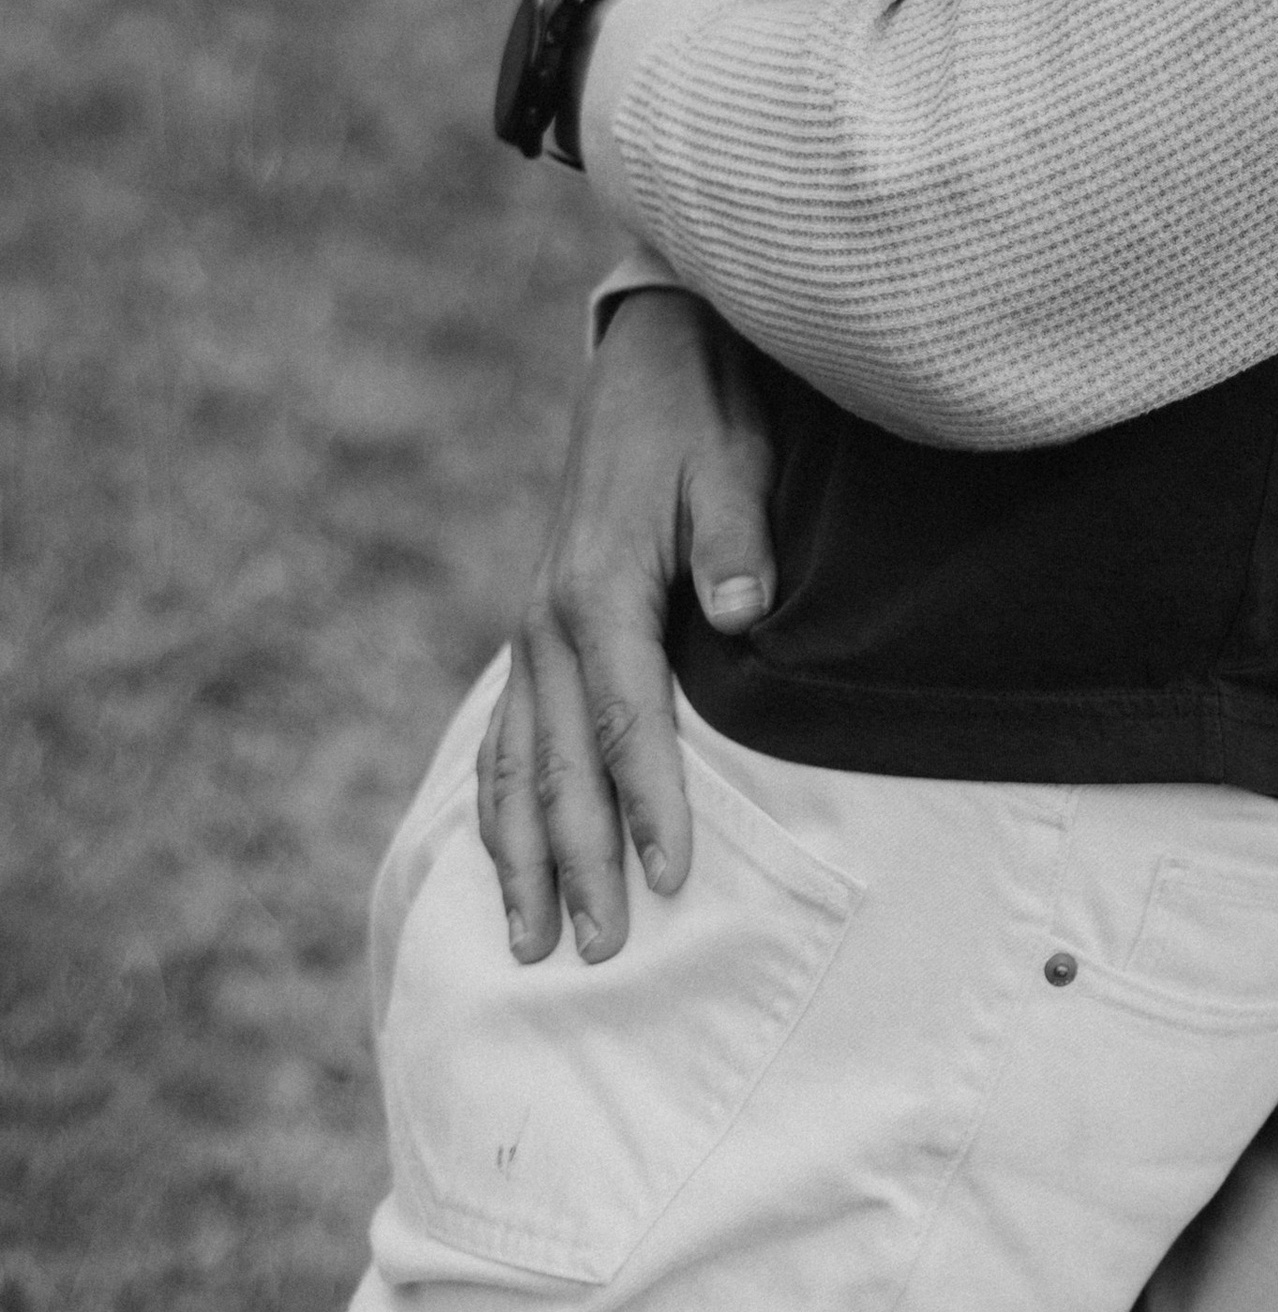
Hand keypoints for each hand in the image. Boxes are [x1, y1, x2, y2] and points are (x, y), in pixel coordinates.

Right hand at [476, 290, 775, 963]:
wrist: (648, 358)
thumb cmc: (702, 412)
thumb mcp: (732, 457)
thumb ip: (736, 537)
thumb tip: (744, 611)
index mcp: (600, 586)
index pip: (626, 721)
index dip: (649, 802)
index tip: (671, 878)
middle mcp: (551, 620)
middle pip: (558, 765)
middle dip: (577, 863)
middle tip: (599, 952)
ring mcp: (533, 629)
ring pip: (515, 765)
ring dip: (522, 856)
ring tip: (531, 943)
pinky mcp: (536, 630)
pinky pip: (503, 734)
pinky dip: (498, 806)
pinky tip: (503, 861)